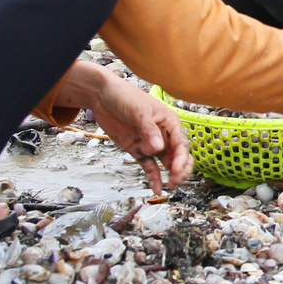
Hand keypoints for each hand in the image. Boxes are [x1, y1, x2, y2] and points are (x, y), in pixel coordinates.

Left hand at [84, 68, 192, 194]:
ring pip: (166, 162)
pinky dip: (153, 177)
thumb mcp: (138, 111)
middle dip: (180, 169)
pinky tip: (156, 188)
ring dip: (169, 175)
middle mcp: (163, 134)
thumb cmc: (124, 95)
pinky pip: (149, 166)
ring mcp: (150, 143)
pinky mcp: (138, 150)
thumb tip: (157, 148)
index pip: (181, 143)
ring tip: (168, 186)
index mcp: (169, 122)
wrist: (101, 95)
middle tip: (175, 180)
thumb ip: (149, 130)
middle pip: (178, 155)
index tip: (175, 169)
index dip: (181, 158)